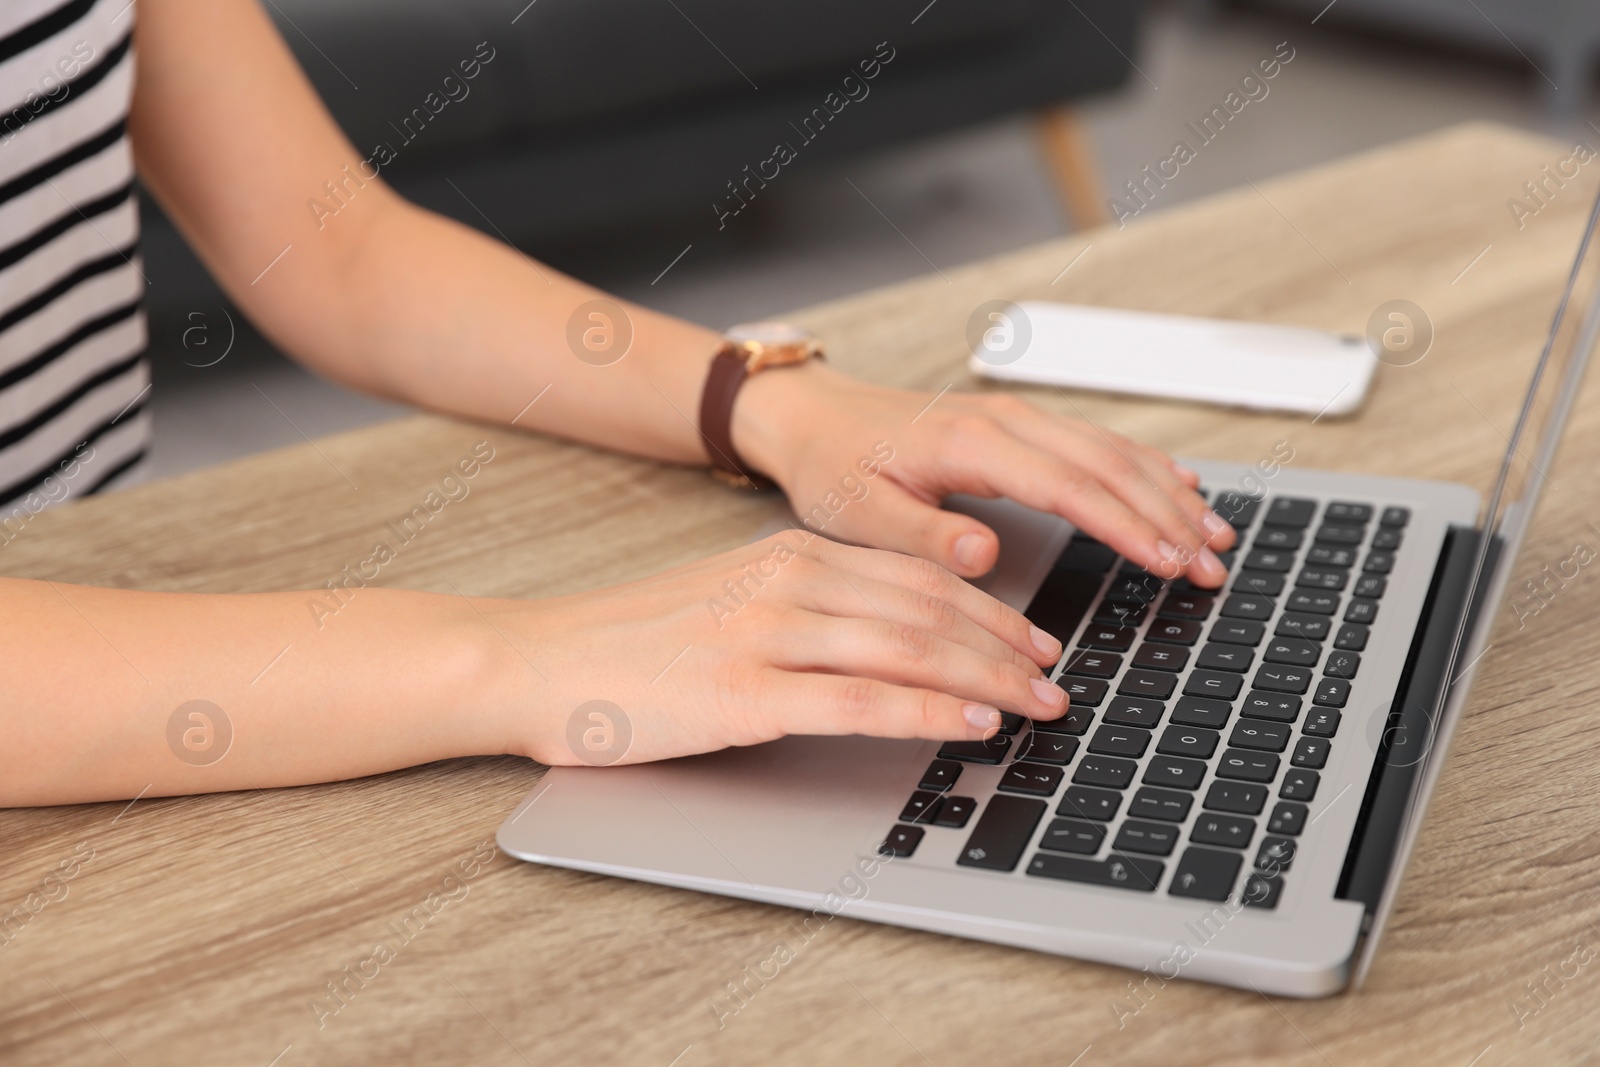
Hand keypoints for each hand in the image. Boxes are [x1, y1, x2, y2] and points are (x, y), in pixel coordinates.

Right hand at [488, 532, 1067, 765]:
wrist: (540, 660)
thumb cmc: (631, 642)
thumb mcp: (730, 601)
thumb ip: (806, 609)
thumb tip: (885, 641)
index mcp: (789, 556)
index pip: (915, 577)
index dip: (987, 610)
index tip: (1032, 638)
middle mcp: (788, 582)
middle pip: (927, 610)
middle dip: (1005, 646)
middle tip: (1056, 678)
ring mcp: (767, 634)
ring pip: (907, 649)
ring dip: (985, 678)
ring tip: (1037, 705)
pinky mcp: (745, 692)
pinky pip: (858, 701)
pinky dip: (924, 712)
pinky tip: (967, 724)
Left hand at [733, 363, 1236, 583]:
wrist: (812, 417)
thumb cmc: (832, 466)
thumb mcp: (859, 513)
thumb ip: (921, 535)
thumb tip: (983, 553)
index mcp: (972, 444)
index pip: (1072, 488)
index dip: (1129, 527)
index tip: (1171, 563)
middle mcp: (1006, 422)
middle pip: (1108, 467)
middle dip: (1169, 517)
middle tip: (1215, 565)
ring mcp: (1016, 418)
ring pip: (1111, 451)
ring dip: (1168, 492)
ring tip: (1216, 534)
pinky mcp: (1016, 425)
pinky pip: (1094, 442)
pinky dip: (1144, 466)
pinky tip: (1177, 485)